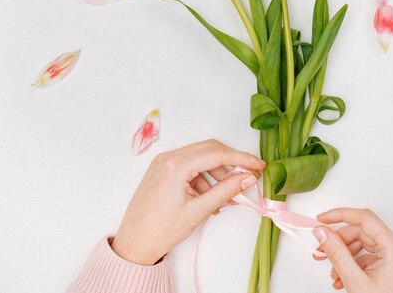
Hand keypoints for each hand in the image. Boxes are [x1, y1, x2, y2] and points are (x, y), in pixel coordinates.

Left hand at [111, 139, 264, 264]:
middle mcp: (168, 158)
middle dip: (231, 162)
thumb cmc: (160, 230)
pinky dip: (203, 177)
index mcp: (176, 165)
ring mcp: (163, 163)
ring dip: (217, 172)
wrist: (134, 243)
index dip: (242, 158)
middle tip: (248, 176)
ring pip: (199, 157)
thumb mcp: (198, 211)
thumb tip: (247, 178)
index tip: (258, 165)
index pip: (217, 154)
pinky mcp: (161, 170)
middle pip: (209, 149)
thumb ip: (225, 191)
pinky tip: (210, 197)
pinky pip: (188, 165)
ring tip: (227, 195)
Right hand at [312, 208, 392, 292]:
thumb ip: (336, 253)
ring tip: (332, 271)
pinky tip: (342, 277)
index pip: (364, 218)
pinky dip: (353, 263)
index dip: (340, 215)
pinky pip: (368, 255)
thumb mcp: (355, 280)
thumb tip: (322, 232)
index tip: (322, 219)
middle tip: (321, 250)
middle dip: (339, 242)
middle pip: (362, 232)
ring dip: (344, 255)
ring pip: (363, 244)